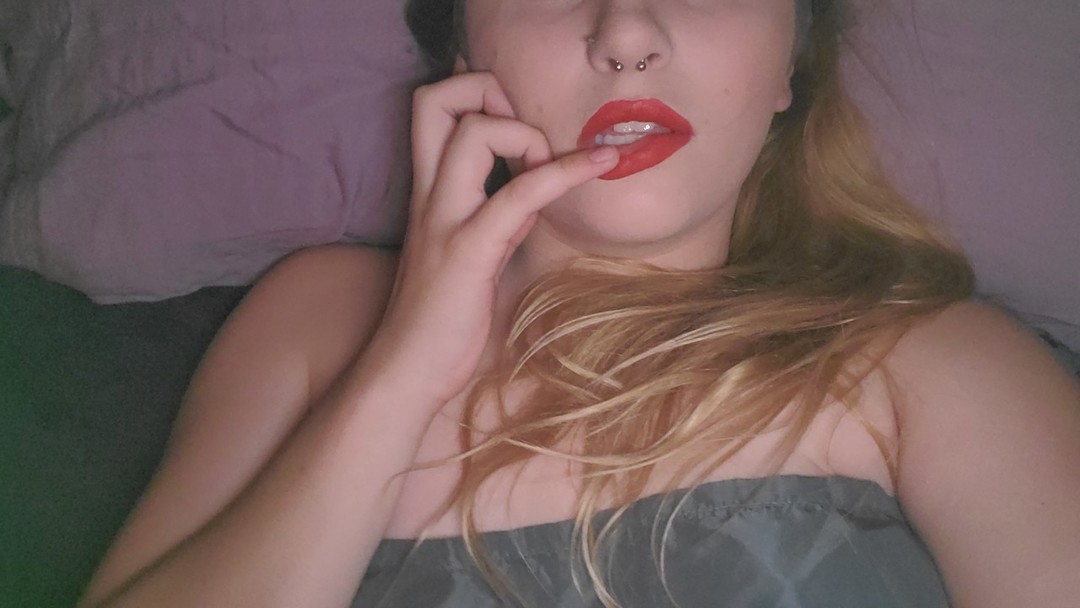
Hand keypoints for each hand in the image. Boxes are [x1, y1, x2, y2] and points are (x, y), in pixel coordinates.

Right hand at [364, 72, 617, 404]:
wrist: (406, 372)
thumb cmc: (439, 319)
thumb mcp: (469, 253)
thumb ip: (494, 216)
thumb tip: (531, 189)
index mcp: (428, 193)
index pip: (431, 109)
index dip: (475, 96)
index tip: (516, 131)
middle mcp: (430, 195)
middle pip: (434, 100)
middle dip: (484, 88)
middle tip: (524, 129)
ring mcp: (446, 220)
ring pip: (474, 132)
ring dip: (527, 132)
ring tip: (557, 163)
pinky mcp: (469, 252)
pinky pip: (518, 194)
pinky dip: (564, 171)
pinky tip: (601, 165)